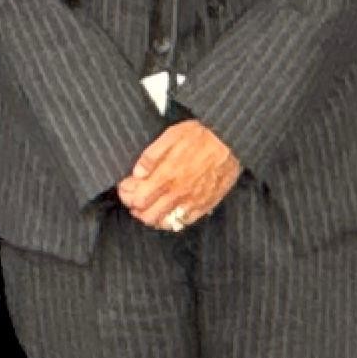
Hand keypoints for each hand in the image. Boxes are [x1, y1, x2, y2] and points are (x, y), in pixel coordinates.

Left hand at [116, 119, 243, 232]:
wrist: (231, 141)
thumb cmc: (202, 135)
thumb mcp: (172, 135)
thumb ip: (152, 156)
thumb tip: (137, 173)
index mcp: (167, 175)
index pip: (137, 199)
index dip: (127, 195)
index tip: (125, 187)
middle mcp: (178, 193)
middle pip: (147, 215)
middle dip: (135, 208)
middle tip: (134, 198)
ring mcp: (192, 202)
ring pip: (164, 222)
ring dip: (152, 217)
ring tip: (148, 206)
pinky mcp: (205, 205)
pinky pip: (184, 222)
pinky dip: (171, 220)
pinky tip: (168, 211)